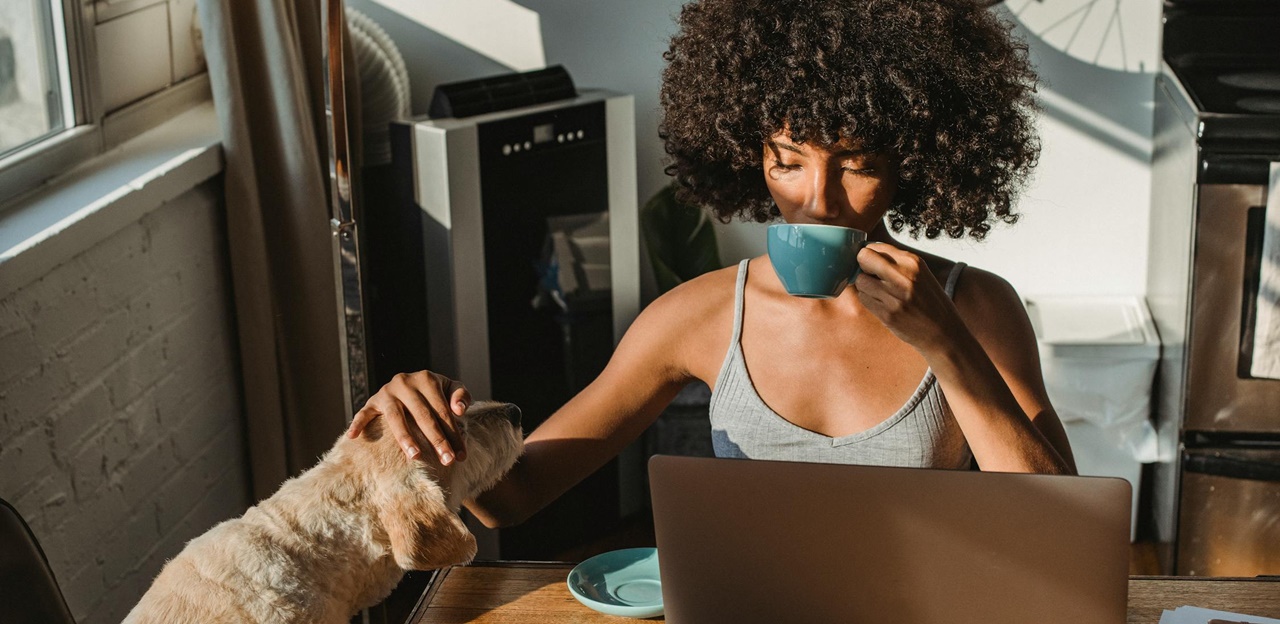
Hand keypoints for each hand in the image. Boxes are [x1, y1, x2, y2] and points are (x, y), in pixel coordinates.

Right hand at [347, 371, 471, 463]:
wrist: (411, 384)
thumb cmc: (435, 393)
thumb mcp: (451, 388)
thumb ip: (461, 395)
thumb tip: (460, 410)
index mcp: (427, 379)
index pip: (443, 411)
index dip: (454, 433)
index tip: (461, 456)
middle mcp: (405, 382)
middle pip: (423, 416)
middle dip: (437, 440)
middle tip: (447, 461)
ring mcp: (387, 392)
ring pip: (396, 417)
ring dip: (405, 437)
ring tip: (415, 456)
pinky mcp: (372, 401)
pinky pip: (363, 413)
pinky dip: (358, 423)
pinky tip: (354, 437)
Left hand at [852, 243, 962, 351]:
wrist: (943, 331)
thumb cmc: (930, 301)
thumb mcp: (920, 274)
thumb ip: (896, 263)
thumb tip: (865, 254)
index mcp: (913, 262)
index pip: (875, 247)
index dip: (869, 256)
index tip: (872, 264)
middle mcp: (904, 276)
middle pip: (863, 258)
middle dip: (862, 267)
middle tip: (870, 276)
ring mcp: (895, 296)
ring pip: (860, 281)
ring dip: (864, 286)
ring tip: (879, 293)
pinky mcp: (888, 314)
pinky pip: (864, 299)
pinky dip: (868, 300)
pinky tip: (881, 304)